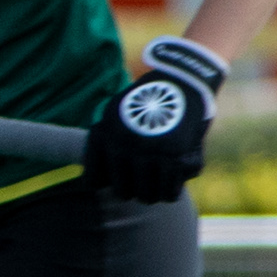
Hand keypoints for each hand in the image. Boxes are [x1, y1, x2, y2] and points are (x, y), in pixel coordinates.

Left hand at [84, 34, 225, 201]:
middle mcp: (123, 145)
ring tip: (160, 181)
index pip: (93, 181)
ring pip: (148, 197)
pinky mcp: (176, 158)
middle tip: (145, 180)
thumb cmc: (149, 100)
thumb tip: (93, 182)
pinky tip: (175, 179)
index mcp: (105, 134)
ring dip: (155, 192)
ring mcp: (149, 153)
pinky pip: (170, 193)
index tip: (120, 176)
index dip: (107, 182)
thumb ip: (105, 141)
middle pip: (123, 193)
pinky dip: (173, 190)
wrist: (184, 80)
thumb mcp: (117, 112)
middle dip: (135, 189)